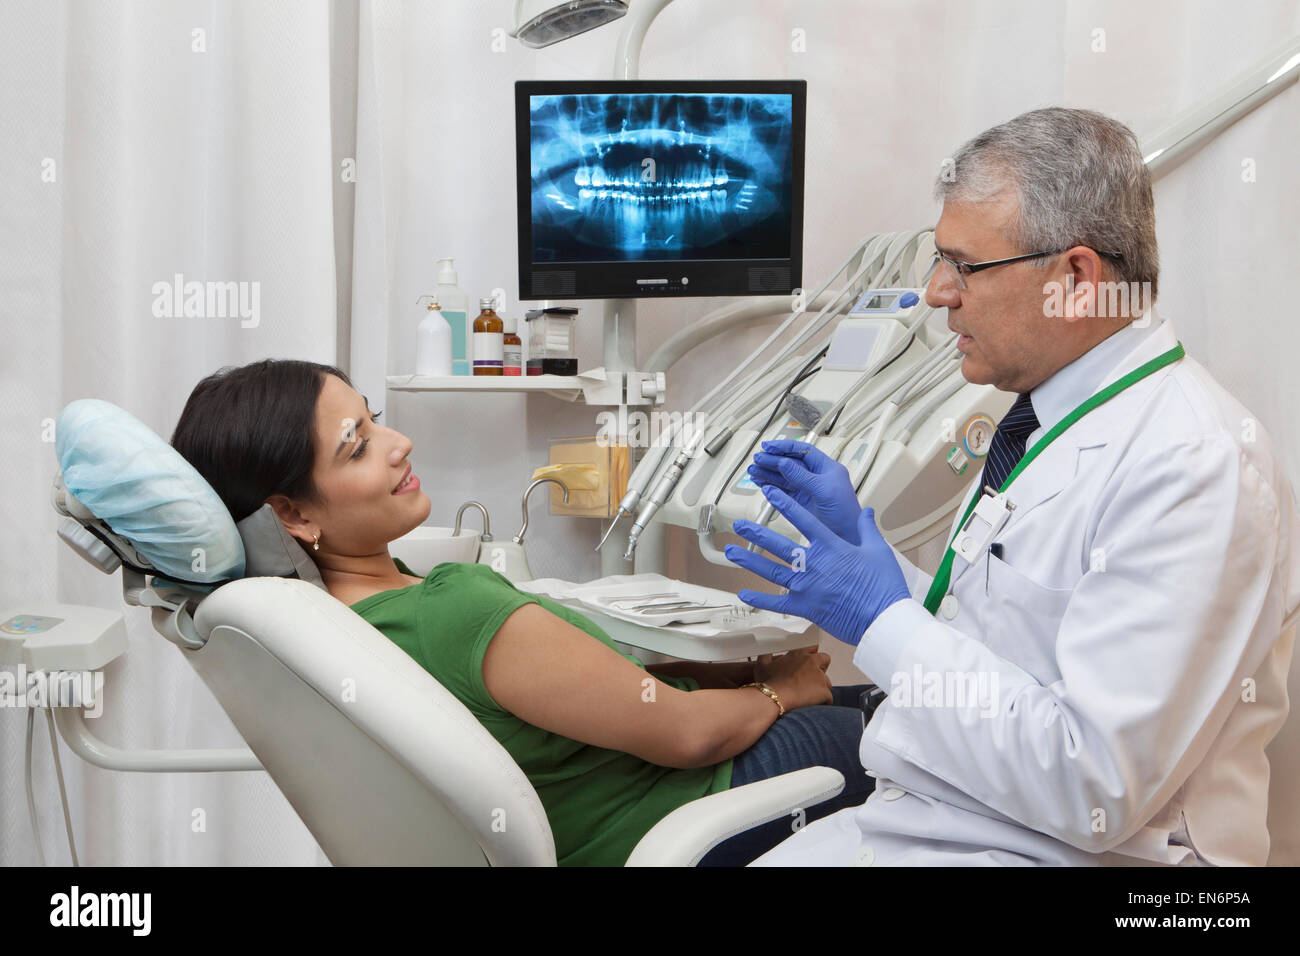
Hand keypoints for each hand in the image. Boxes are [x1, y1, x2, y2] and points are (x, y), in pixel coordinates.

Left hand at [725, 485, 910, 645]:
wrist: (884, 619)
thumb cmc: (884, 585)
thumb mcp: (879, 551)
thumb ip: (867, 529)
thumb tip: (867, 511)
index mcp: (831, 547)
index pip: (803, 519)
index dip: (785, 504)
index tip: (770, 493)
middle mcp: (814, 564)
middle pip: (778, 545)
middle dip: (756, 533)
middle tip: (738, 524)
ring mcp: (807, 587)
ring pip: (771, 571)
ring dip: (750, 561)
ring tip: (731, 553)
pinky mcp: (805, 608)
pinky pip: (777, 603)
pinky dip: (759, 599)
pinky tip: (743, 593)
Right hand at [747, 440, 862, 543]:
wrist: (848, 538)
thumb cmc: (846, 514)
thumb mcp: (824, 491)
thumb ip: (802, 476)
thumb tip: (783, 462)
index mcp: (827, 468)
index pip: (803, 451)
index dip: (784, 447)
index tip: (767, 447)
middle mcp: (817, 477)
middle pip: (791, 463)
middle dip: (772, 461)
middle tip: (756, 461)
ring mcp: (808, 490)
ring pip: (784, 477)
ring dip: (768, 473)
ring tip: (753, 472)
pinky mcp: (802, 503)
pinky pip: (784, 491)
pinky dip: (771, 486)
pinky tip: (761, 484)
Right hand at [755, 647, 831, 710]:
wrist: (773, 698)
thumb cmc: (767, 683)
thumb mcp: (761, 665)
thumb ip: (766, 656)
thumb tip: (766, 653)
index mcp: (798, 655)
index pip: (812, 647)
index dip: (812, 654)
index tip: (811, 660)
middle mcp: (811, 663)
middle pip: (825, 660)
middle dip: (821, 668)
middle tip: (811, 679)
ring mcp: (819, 677)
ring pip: (827, 681)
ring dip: (821, 687)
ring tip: (809, 695)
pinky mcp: (824, 692)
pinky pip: (828, 698)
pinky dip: (822, 702)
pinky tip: (813, 705)